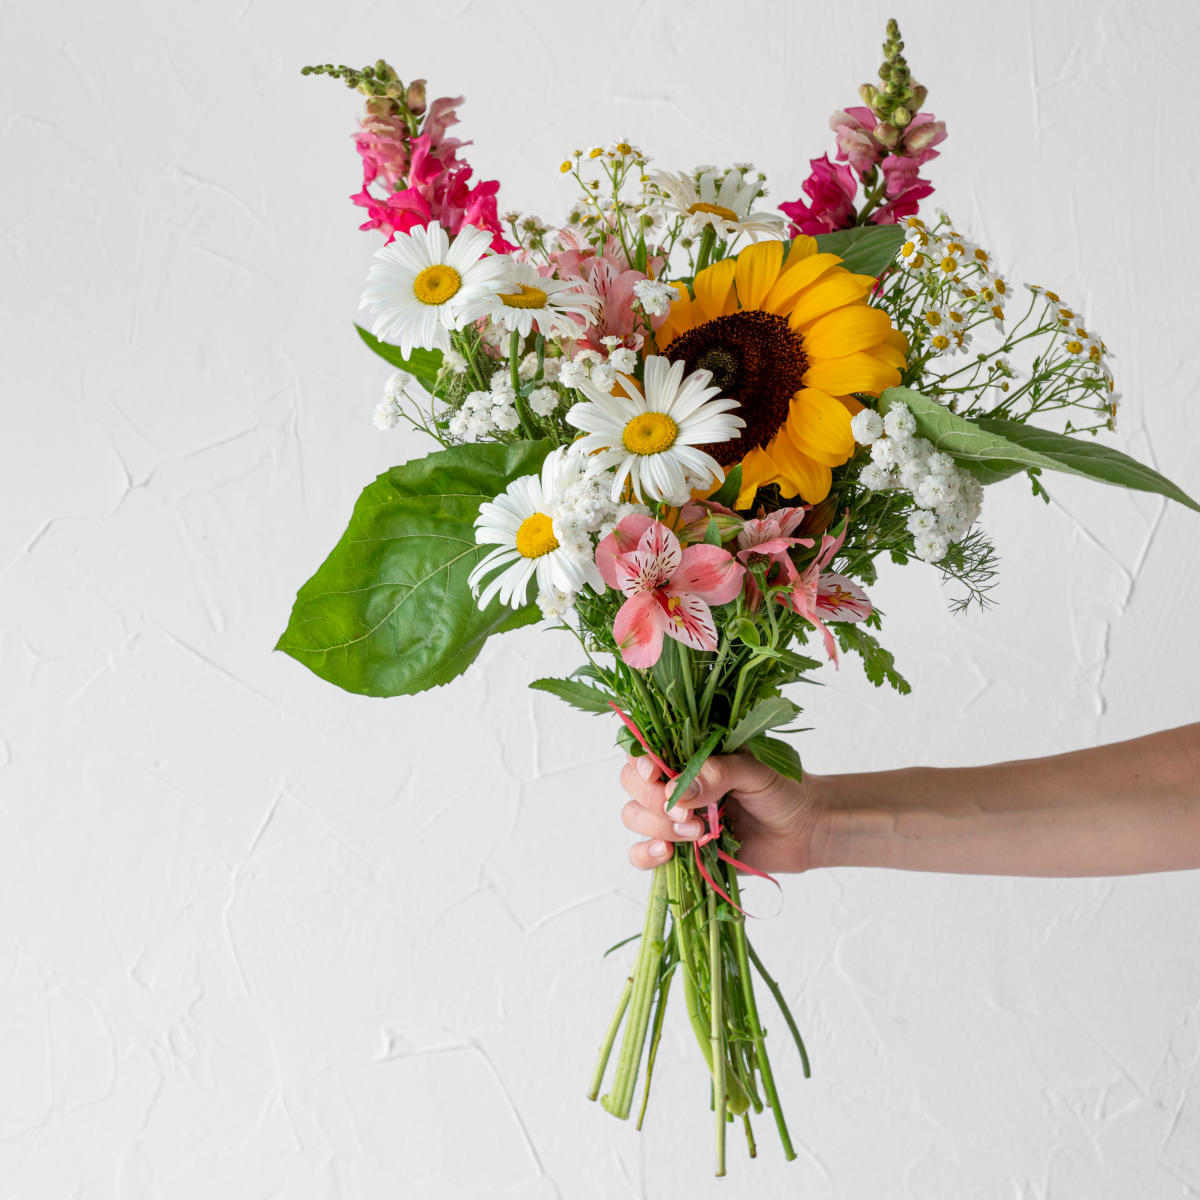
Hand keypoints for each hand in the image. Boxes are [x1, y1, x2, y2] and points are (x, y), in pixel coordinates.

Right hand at [618, 752, 825, 873]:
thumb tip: (676, 793)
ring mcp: (674, 817)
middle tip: (688, 814)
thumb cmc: (784, 789)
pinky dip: (646, 855)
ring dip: (656, 827)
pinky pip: (642, 854)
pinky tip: (667, 853)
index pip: (644, 749)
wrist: (806, 830)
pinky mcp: (680, 850)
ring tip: (697, 833)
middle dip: (651, 800)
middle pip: (632, 785)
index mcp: (688, 753)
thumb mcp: (755, 769)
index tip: (654, 774)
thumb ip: (717, 774)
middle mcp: (675, 783)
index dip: (640, 762)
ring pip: (634, 817)